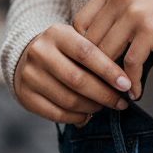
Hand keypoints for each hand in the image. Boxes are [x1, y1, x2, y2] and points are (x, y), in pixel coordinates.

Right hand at [13, 23, 133, 124]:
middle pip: (78, 80)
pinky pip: (56, 114)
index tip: (127, 85)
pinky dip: (76, 118)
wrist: (27, 56)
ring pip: (68, 100)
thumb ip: (98, 53)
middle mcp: (40, 52)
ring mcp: (30, 75)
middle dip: (104, 94)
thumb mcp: (77, 40)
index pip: (87, 53)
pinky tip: (87, 115)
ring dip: (92, 108)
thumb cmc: (64, 50)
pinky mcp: (25, 95)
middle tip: (121, 102)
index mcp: (57, 34)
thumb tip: (125, 81)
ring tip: (104, 107)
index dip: (109, 71)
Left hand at [73, 0, 152, 98]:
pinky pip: (131, 64)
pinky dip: (132, 82)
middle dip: (94, 68)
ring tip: (115, 92)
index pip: (80, 23)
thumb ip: (117, 12)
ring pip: (107, 55)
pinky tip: (135, 91)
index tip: (88, 66)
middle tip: (98, 86)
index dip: (81, 49)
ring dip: (110, 79)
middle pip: (90, 42)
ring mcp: (135, 13)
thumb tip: (97, 44)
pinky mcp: (151, 30)